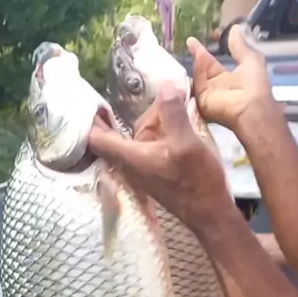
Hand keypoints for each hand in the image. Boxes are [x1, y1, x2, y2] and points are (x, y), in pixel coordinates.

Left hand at [88, 83, 230, 231]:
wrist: (209, 212)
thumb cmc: (196, 181)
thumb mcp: (186, 142)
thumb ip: (172, 112)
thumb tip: (165, 84)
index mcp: (130, 157)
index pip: (95, 138)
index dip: (88, 118)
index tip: (89, 98)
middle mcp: (130, 161)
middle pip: (126, 128)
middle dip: (145, 111)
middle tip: (170, 94)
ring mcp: (142, 165)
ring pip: (141, 132)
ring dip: (158, 118)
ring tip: (182, 103)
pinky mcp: (154, 166)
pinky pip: (152, 140)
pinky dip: (163, 127)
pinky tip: (181, 118)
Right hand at [188, 25, 275, 133]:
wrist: (252, 107)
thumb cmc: (255, 84)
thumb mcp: (250, 59)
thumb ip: (239, 45)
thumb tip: (235, 28)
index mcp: (227, 79)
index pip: (213, 63)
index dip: (209, 50)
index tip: (205, 36)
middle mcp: (215, 87)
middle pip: (202, 69)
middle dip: (197, 54)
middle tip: (190, 40)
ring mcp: (208, 95)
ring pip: (198, 75)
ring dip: (197, 59)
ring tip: (193, 43)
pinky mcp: (202, 100)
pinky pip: (198, 83)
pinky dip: (199, 68)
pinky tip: (200, 55)